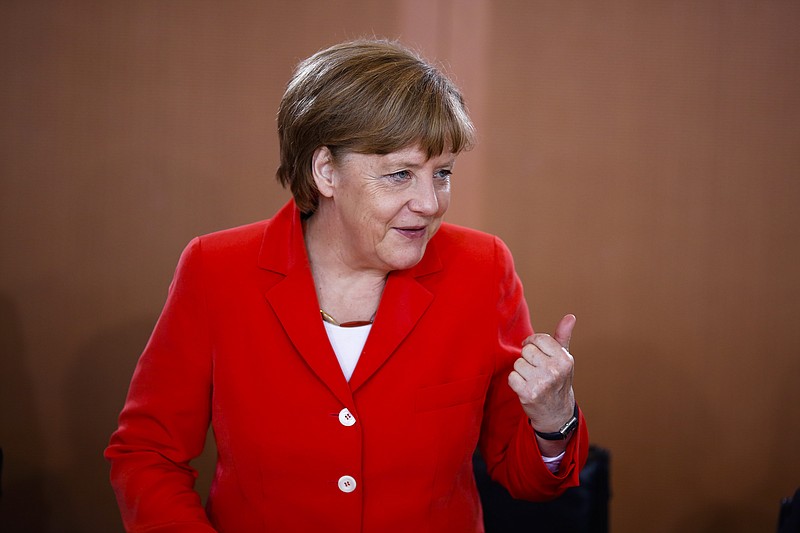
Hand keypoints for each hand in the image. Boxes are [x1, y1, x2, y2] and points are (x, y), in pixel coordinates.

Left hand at [508, 314, 575, 434]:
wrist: (556, 413)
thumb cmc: (558, 381)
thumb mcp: (564, 359)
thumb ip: (563, 337)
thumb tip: (570, 317)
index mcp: (564, 359)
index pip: (539, 339)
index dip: (533, 343)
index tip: (535, 352)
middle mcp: (554, 370)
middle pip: (526, 350)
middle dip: (528, 359)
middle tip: (536, 370)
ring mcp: (541, 383)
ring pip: (518, 363)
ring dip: (522, 371)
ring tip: (532, 380)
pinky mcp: (528, 394)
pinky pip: (512, 377)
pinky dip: (515, 382)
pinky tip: (526, 388)